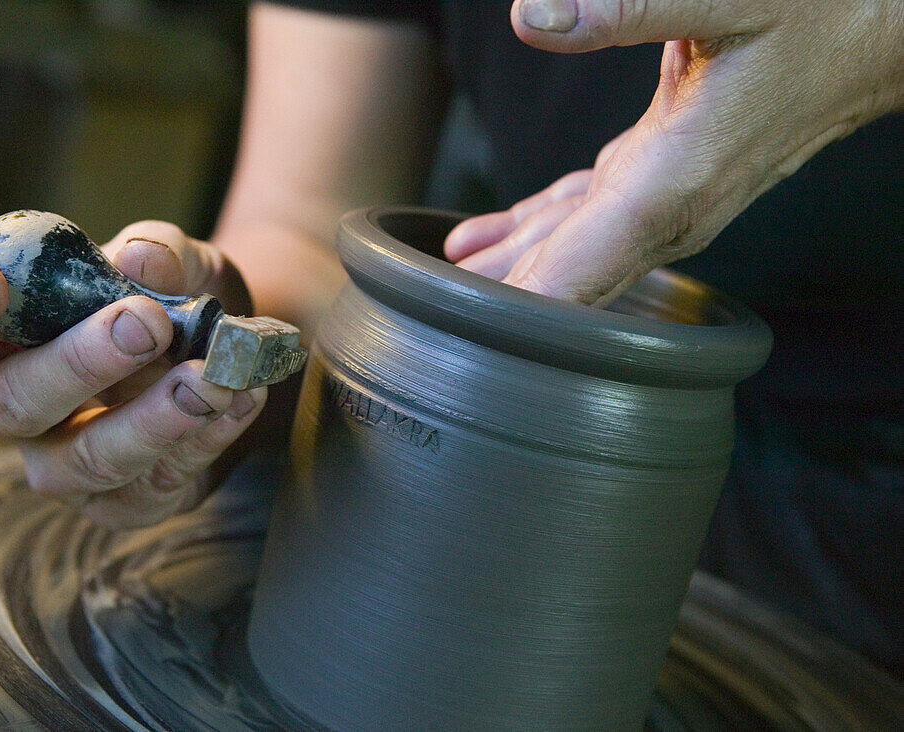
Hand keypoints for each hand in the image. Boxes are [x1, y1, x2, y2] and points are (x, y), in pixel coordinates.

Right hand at [0, 221, 265, 528]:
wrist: (236, 350)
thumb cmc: (176, 295)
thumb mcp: (174, 259)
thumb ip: (158, 252)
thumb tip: (142, 260)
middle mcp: (16, 404)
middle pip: (13, 403)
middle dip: (80, 363)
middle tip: (145, 322)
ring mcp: (66, 463)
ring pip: (86, 462)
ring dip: (151, 420)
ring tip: (208, 379)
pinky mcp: (128, 502)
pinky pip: (156, 485)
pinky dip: (205, 440)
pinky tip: (240, 399)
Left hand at [446, 0, 903, 305]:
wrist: (882, 29)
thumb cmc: (825, 10)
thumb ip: (627, 4)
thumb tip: (530, 16)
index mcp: (675, 182)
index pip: (580, 274)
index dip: (521, 315)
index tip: (469, 344)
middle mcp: (670, 209)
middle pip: (567, 280)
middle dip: (503, 307)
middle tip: (434, 320)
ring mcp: (669, 198)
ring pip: (575, 254)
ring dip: (515, 273)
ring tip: (449, 283)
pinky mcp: (666, 176)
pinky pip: (590, 222)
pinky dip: (541, 233)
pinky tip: (500, 239)